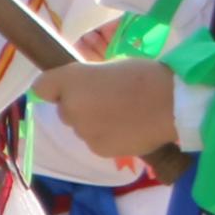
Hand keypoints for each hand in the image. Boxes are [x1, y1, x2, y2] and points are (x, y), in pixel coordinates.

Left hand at [41, 54, 178, 156]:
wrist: (172, 105)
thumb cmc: (145, 76)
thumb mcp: (111, 66)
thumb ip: (90, 79)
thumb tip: (85, 87)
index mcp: (72, 81)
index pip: (42, 87)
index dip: (53, 88)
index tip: (66, 87)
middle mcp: (71, 108)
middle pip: (65, 110)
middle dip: (79, 106)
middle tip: (106, 99)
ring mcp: (83, 131)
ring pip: (81, 127)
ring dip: (94, 122)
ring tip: (123, 115)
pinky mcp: (97, 149)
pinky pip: (96, 141)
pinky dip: (107, 136)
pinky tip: (128, 129)